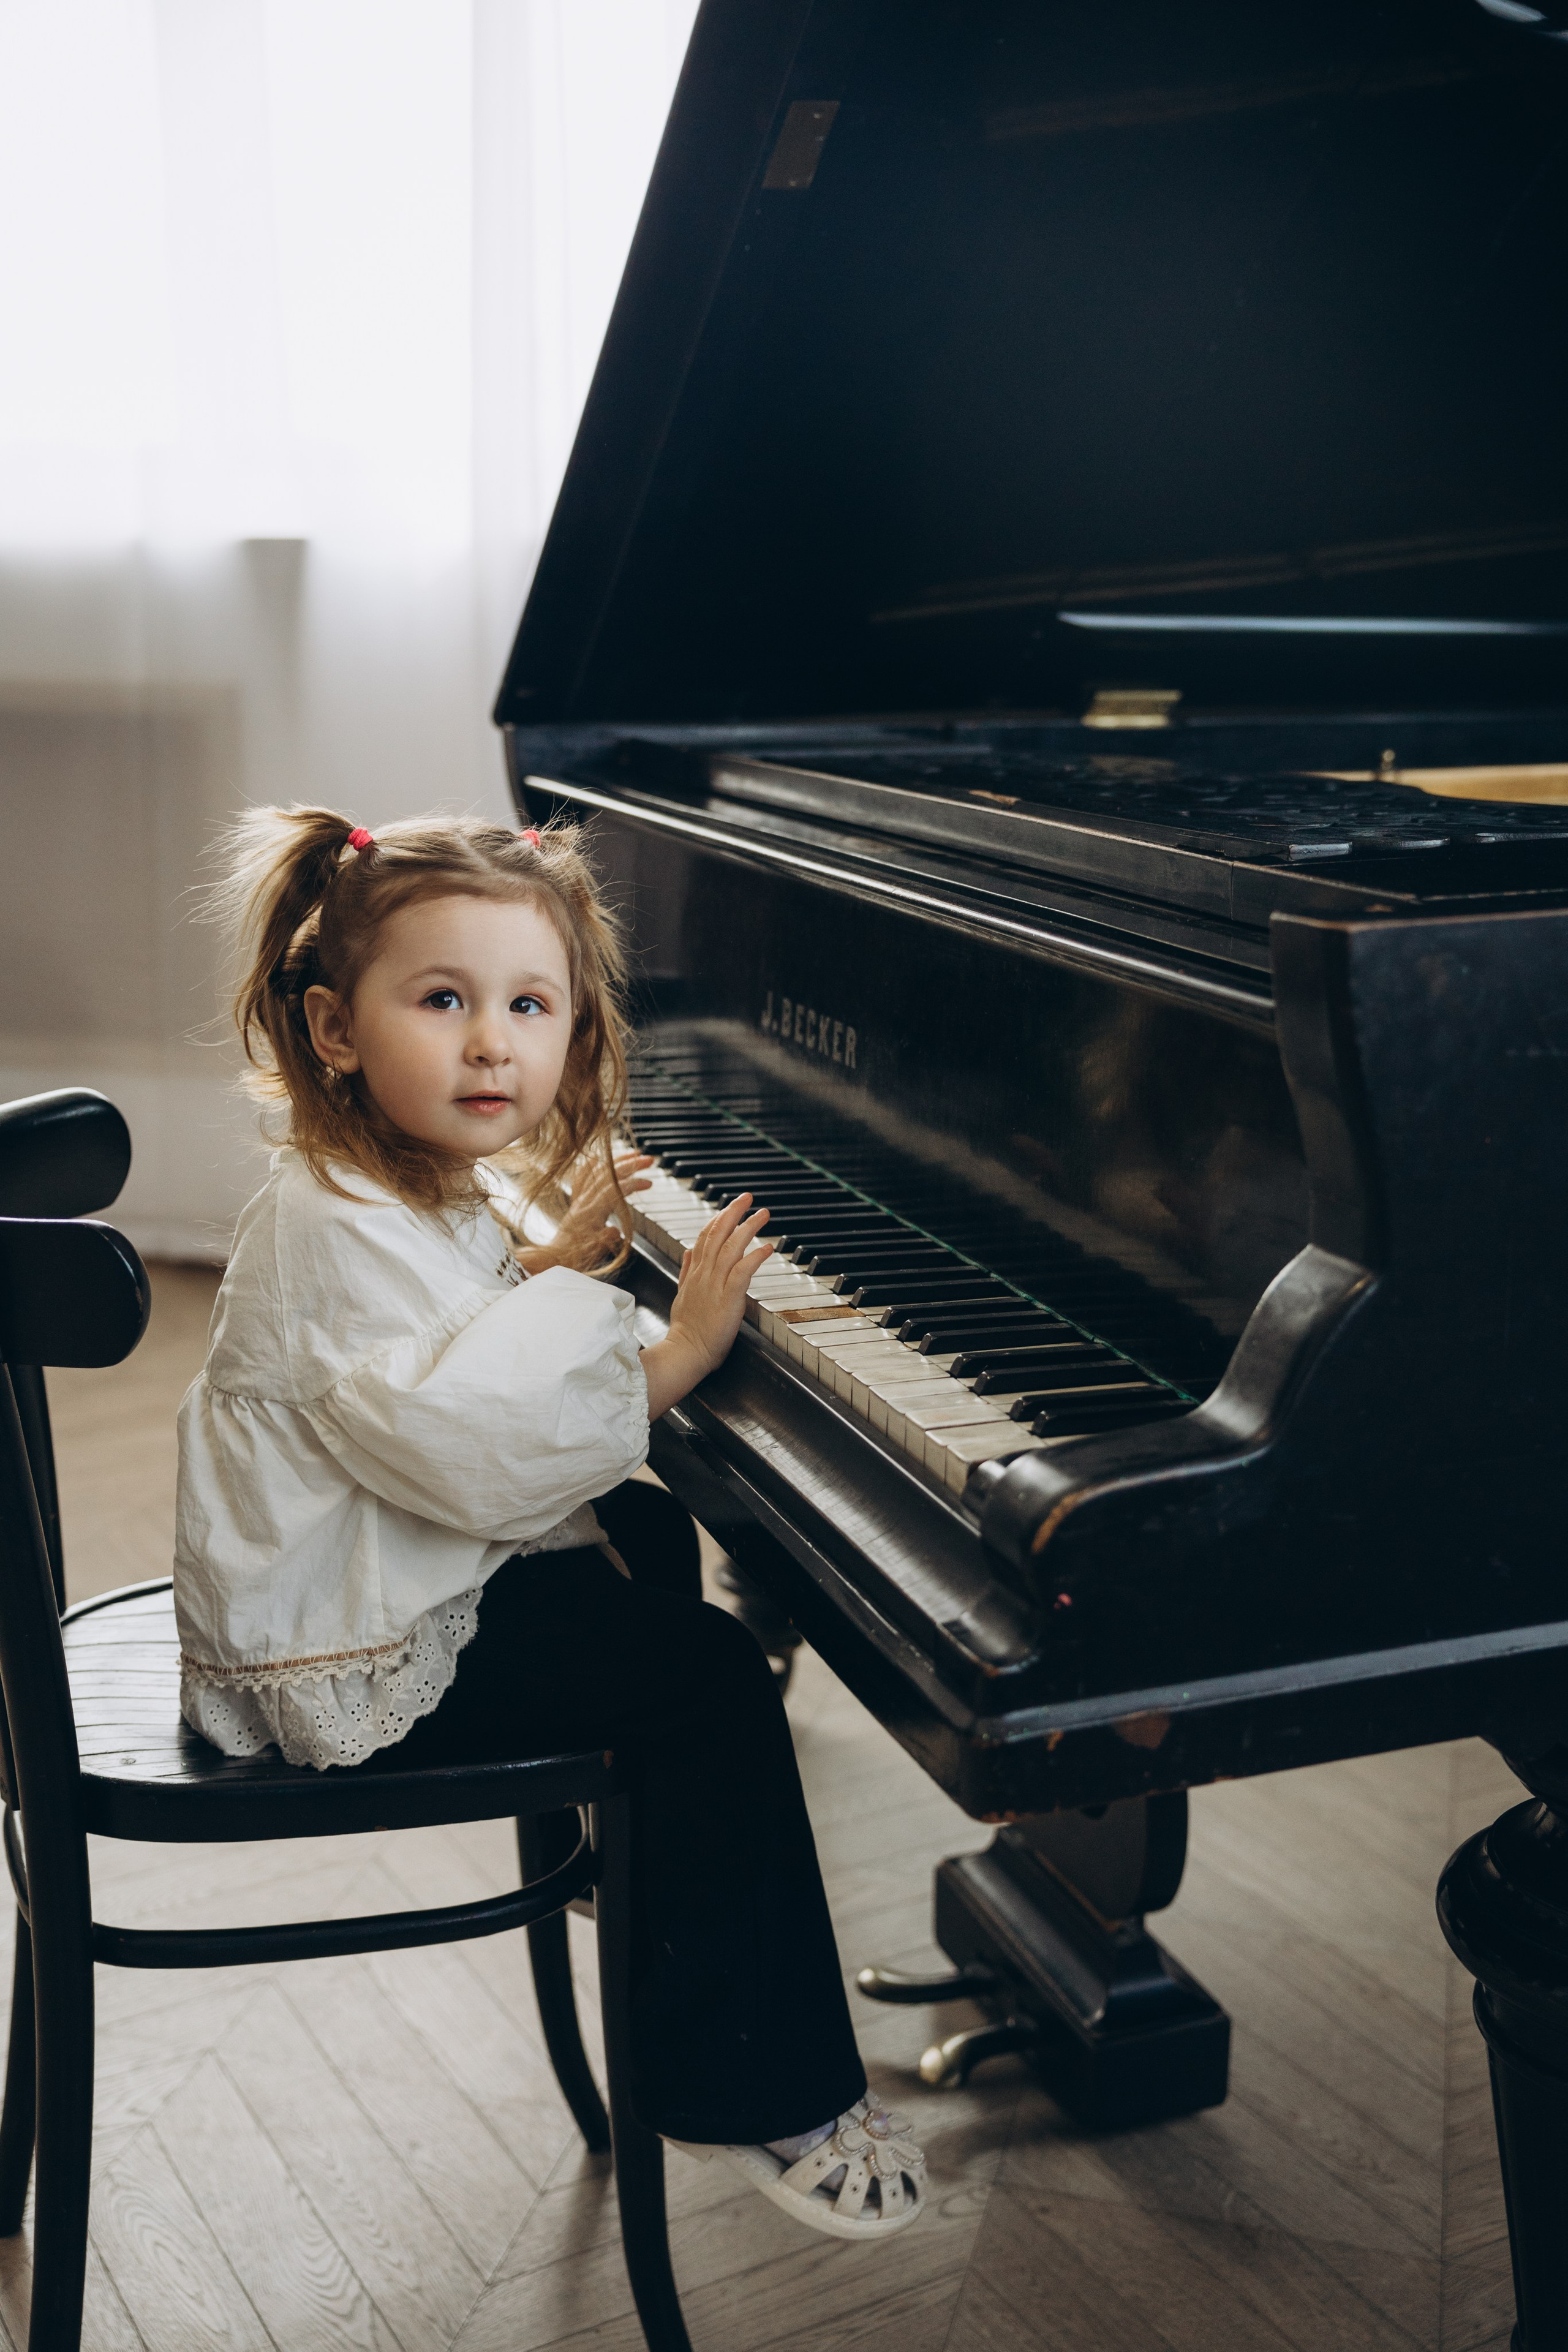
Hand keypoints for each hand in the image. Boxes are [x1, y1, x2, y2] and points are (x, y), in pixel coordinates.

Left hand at [515, 1149, 651, 1273]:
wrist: (554, 1258)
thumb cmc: (576, 1258)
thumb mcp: (594, 1252)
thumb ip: (605, 1240)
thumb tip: (615, 1231)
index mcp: (590, 1213)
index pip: (614, 1191)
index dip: (632, 1184)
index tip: (648, 1182)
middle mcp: (584, 1202)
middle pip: (608, 1175)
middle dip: (629, 1165)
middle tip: (648, 1159)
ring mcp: (580, 1200)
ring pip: (598, 1173)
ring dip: (617, 1162)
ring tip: (633, 1154)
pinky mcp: (577, 1202)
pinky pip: (584, 1178)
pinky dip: (593, 1166)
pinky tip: (599, 1159)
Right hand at [641, 1192, 772, 1418]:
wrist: (685, 1352)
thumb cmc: (686, 1330)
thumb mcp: (682, 1294)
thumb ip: (686, 1270)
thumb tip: (688, 1249)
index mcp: (693, 1273)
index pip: (704, 1237)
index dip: (717, 1219)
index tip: (729, 1206)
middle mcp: (703, 1274)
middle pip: (717, 1234)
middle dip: (733, 1212)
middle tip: (747, 1197)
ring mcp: (714, 1285)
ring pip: (731, 1248)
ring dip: (748, 1228)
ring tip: (762, 1214)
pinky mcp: (727, 1299)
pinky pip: (742, 1272)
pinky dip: (755, 1257)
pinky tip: (767, 1247)